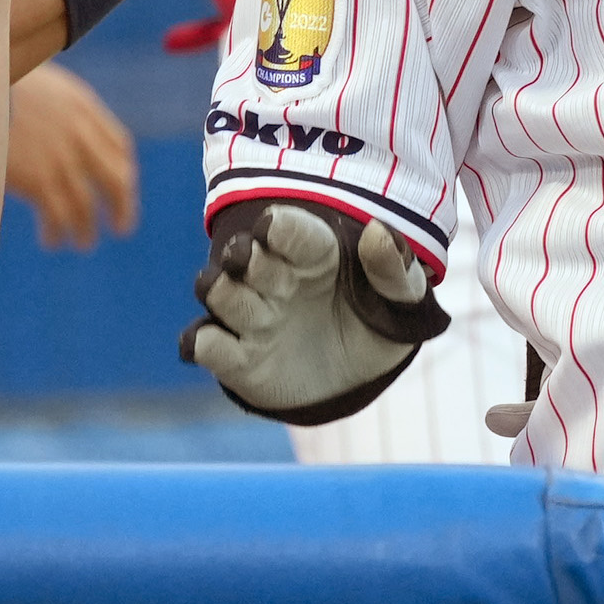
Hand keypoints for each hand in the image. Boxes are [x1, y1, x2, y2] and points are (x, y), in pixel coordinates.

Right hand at [4, 61, 139, 252]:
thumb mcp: (35, 80)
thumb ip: (54, 105)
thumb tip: (52, 125)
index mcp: (82, 107)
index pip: (120, 145)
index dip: (124, 170)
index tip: (123, 187)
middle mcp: (80, 134)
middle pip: (116, 180)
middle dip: (122, 207)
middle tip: (122, 228)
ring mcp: (61, 159)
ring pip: (86, 206)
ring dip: (86, 229)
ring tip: (83, 243)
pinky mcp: (38, 181)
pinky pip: (58, 217)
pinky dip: (57, 232)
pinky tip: (51, 240)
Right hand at [184, 203, 432, 412]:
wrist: (362, 377)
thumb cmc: (379, 322)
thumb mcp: (402, 299)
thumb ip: (394, 268)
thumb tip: (378, 232)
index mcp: (314, 254)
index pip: (293, 232)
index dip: (281, 228)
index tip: (270, 226)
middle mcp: (275, 279)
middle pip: (247, 258)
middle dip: (242, 256)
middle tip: (244, 258)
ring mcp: (252, 317)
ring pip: (221, 295)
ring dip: (218, 291)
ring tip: (220, 288)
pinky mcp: (237, 358)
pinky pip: (208, 346)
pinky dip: (201, 344)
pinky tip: (206, 342)